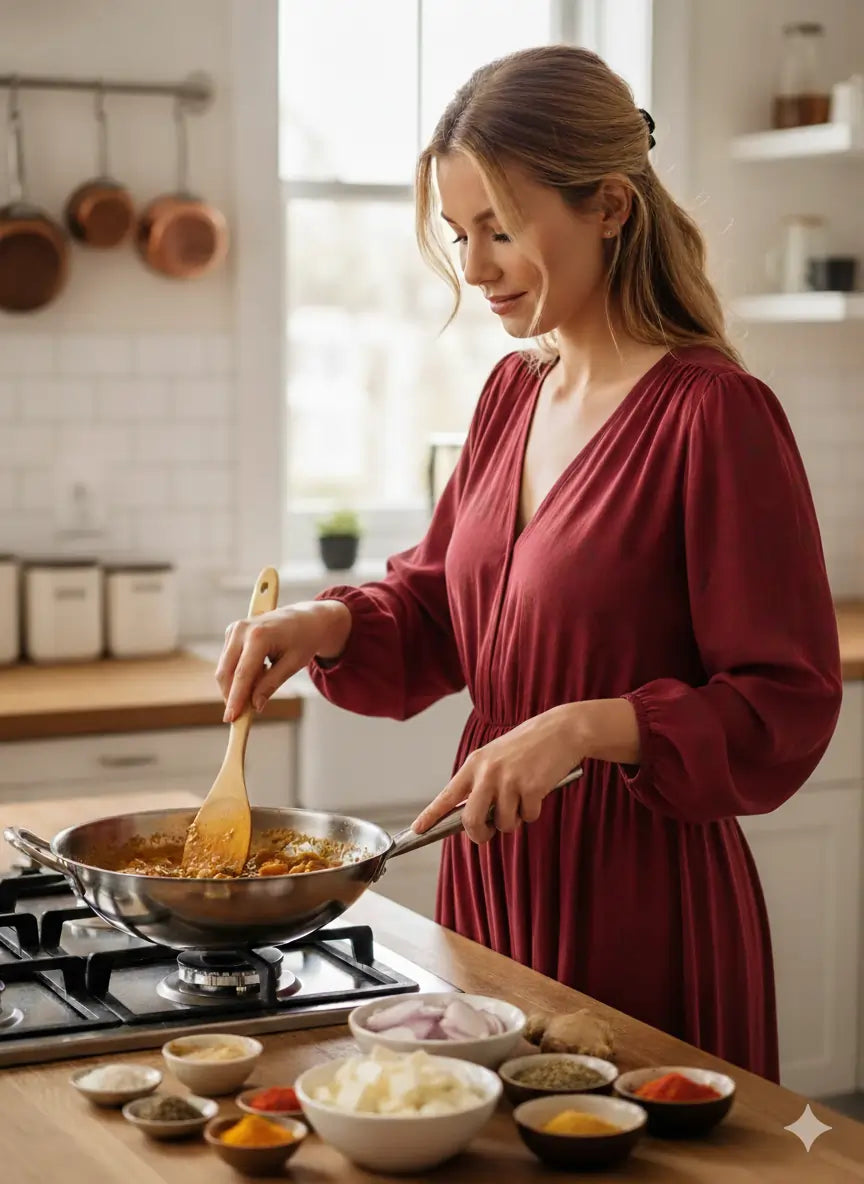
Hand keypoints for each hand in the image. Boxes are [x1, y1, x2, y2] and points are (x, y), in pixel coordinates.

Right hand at [216, 600, 350, 721]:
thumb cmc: (303, 640)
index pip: (242, 674)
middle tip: (240, 717)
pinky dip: (238, 674)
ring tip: (261, 685)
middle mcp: (242, 630)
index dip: (235, 699)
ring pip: (225, 668)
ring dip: (235, 686)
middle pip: (227, 672)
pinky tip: (260, 670)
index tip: (231, 719)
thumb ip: (271, 684)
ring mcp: (234, 629)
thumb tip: (255, 706)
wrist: (306, 618)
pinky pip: (228, 661)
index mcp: (259, 635)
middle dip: (231, 696)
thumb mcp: (293, 664)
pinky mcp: (232, 632)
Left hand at [411, 706, 582, 843]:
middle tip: (489, 832)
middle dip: (480, 834)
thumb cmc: (529, 746)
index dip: (430, 815)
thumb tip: (476, 819)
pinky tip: (539, 790)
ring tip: (523, 797)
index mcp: (475, 764)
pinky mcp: (531, 788)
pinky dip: (534, 812)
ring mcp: (509, 780)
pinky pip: (528, 817)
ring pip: (504, 824)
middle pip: (471, 821)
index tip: (417, 829)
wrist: (561, 729)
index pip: (447, 795)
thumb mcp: (496, 757)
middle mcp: (487, 772)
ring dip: (515, 820)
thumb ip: (482, 783)